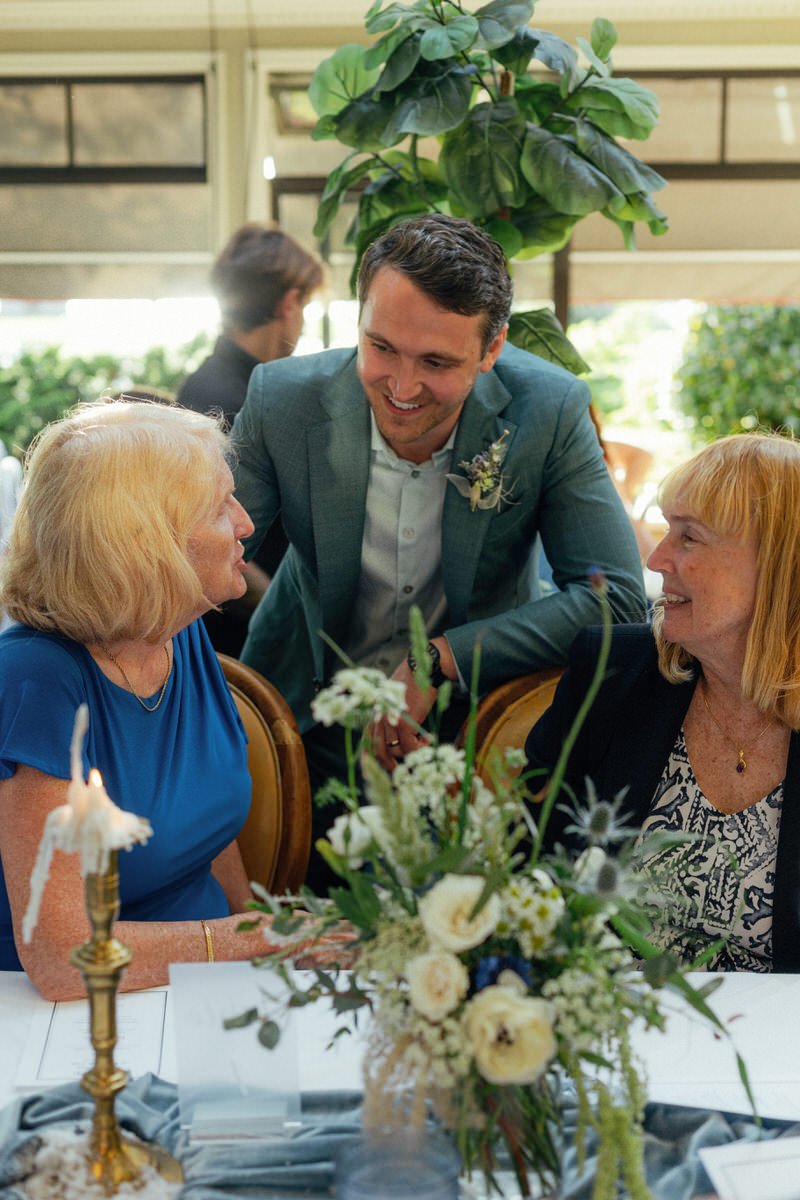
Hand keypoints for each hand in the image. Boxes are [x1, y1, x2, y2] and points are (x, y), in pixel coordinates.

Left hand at [367, 638, 455, 771]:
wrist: (423, 666)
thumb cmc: (412, 682)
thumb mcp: (394, 699)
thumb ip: (390, 715)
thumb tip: (393, 735)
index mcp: (375, 712)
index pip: (366, 741)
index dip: (368, 759)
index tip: (370, 773)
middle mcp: (378, 717)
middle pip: (378, 751)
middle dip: (388, 765)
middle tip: (400, 772)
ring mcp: (390, 721)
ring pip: (395, 751)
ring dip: (409, 754)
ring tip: (422, 747)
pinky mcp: (404, 723)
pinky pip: (409, 747)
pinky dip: (420, 749)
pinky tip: (428, 741)